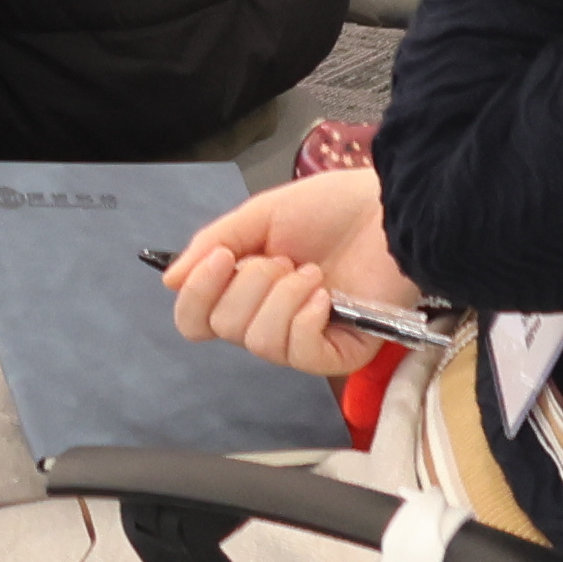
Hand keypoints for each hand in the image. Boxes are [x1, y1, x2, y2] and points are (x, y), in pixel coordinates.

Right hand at [166, 170, 418, 382]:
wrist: (391, 210)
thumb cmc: (335, 208)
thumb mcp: (262, 215)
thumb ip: (214, 243)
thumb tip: (170, 281)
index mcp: (246, 285)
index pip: (196, 317)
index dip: (196, 294)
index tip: (220, 258)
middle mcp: (269, 316)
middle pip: (222, 328)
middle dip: (249, 284)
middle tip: (284, 258)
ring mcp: (303, 338)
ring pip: (258, 342)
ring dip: (281, 298)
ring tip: (311, 272)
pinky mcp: (338, 353)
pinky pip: (299, 353)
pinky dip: (305, 319)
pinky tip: (325, 295)